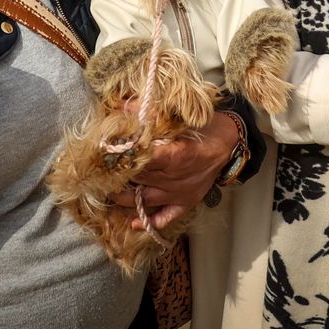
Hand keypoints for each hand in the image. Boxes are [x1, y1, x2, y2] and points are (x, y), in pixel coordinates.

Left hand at [109, 110, 237, 229]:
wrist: (230, 143)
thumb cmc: (205, 126)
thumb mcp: (179, 114)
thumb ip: (148, 111)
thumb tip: (121, 105)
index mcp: (173, 154)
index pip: (140, 160)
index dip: (120, 159)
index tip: (102, 154)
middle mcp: (174, 178)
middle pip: (138, 179)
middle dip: (117, 176)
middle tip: (98, 172)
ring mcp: (179, 193)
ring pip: (145, 199)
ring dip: (125, 197)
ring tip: (107, 191)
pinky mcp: (186, 202)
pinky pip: (166, 217)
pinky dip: (150, 222)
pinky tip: (134, 223)